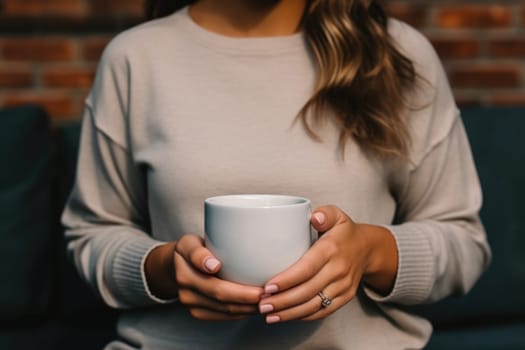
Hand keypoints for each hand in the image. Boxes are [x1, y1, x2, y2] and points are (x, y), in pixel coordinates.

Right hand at [174, 234, 264, 320]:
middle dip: (245, 296)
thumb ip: (199, 251)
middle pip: (218, 294)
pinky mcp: (198, 313)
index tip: (232, 274)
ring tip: (266, 301)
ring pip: (223, 309)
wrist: (177, 267)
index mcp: (184, 266)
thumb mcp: (191, 242)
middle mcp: (185, 287)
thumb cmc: (193, 250)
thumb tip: (213, 265)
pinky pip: (223, 316)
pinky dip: (241, 312)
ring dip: (247, 307)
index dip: (219, 272)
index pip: (201, 268)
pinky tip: (254, 306)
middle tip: (267, 292)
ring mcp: (190, 303)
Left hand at [257, 205, 397, 323]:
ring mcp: (343, 286)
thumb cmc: (344, 231)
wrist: (369, 249)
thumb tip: (315, 217)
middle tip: (262, 305)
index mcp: (332, 249)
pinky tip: (286, 316)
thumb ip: (325, 213)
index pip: (307, 268)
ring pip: (314, 305)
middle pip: (307, 291)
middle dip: (283, 301)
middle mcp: (339, 270)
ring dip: (290, 313)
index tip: (267, 287)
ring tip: (269, 315)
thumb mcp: (337, 215)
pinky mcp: (345, 298)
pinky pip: (323, 311)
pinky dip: (303, 316)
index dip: (287, 280)